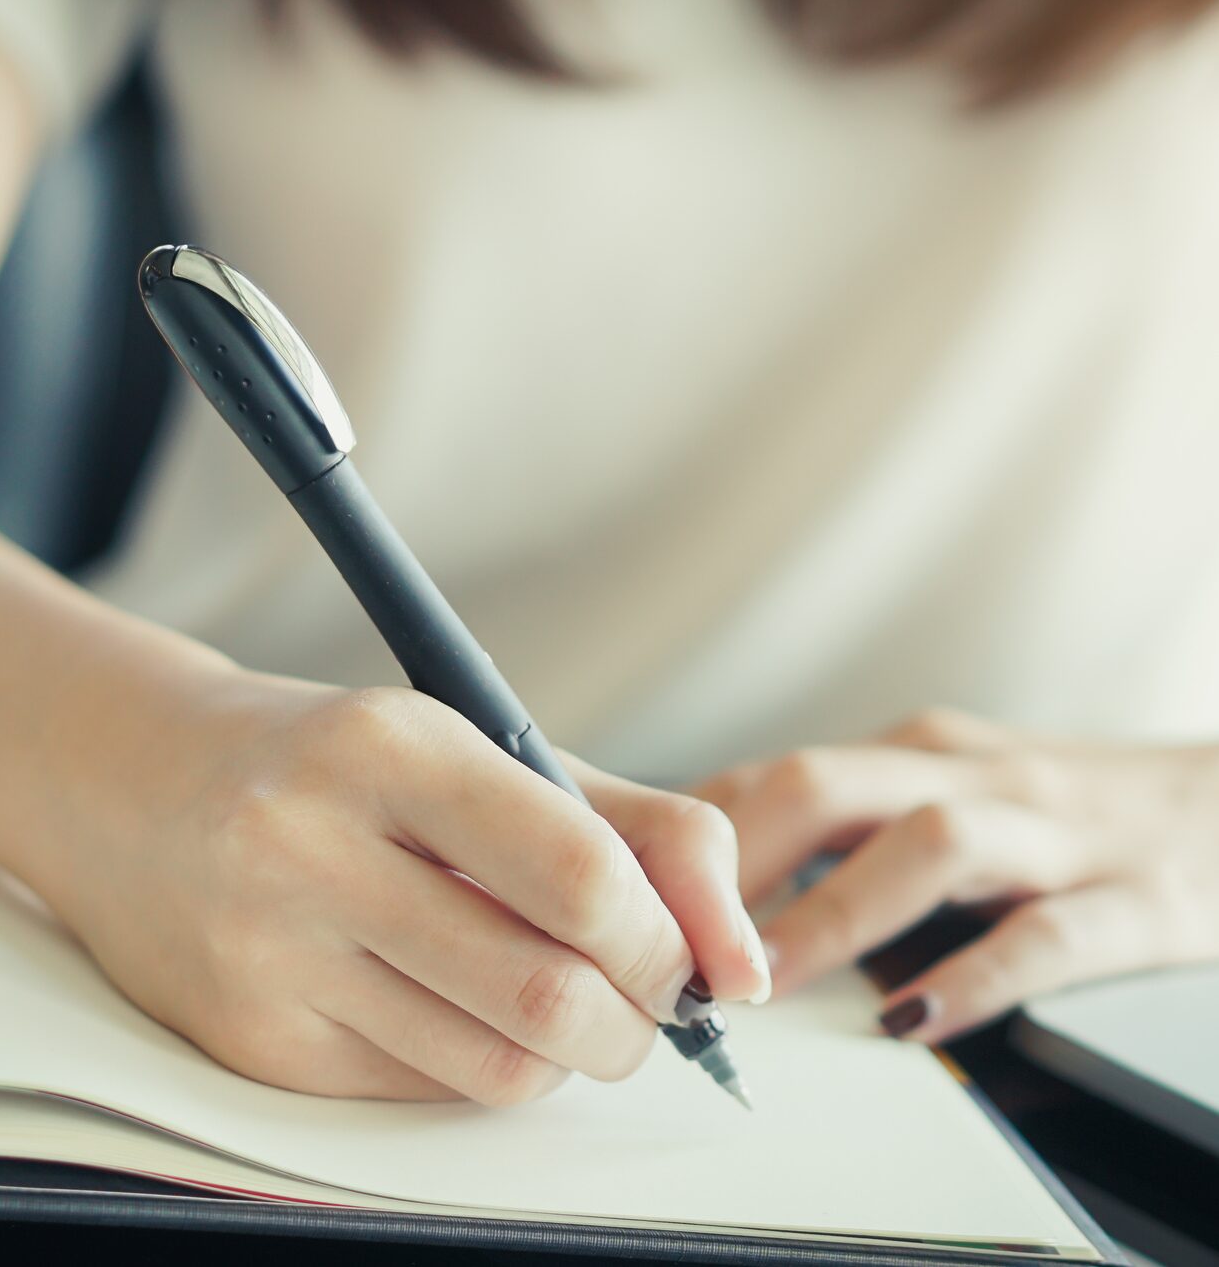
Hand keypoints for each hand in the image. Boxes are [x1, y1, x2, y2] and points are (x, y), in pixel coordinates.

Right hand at [45, 672, 768, 1103]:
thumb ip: (641, 832)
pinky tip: (456, 1004)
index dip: (668, 940)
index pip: (583, 876)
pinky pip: (421, 1093)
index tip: (688, 959)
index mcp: (392, 746)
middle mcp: (312, 848)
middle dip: (638, 1022)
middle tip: (641, 998)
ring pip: (495, 1069)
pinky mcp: (248, 1045)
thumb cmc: (346, 761)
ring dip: (567, 1053)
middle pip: (548, 998)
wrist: (142, 782)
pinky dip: (480, 1065)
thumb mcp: (490, 749)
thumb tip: (745, 962)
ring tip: (554, 995)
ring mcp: (269, 956)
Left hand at [694, 708, 1218, 1042]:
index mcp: (917, 753)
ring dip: (835, 911)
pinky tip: (915, 1015)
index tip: (633, 889)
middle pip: (830, 786)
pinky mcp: (1135, 899)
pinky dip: (976, 974)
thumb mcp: (945, 789)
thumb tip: (718, 868)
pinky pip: (1048, 935)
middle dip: (743, 859)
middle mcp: (971, 776)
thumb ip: (849, 821)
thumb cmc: (1058, 812)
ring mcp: (1054, 834)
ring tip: (767, 977)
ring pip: (929, 846)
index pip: (780, 775)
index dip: (697, 834)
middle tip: (674, 934)